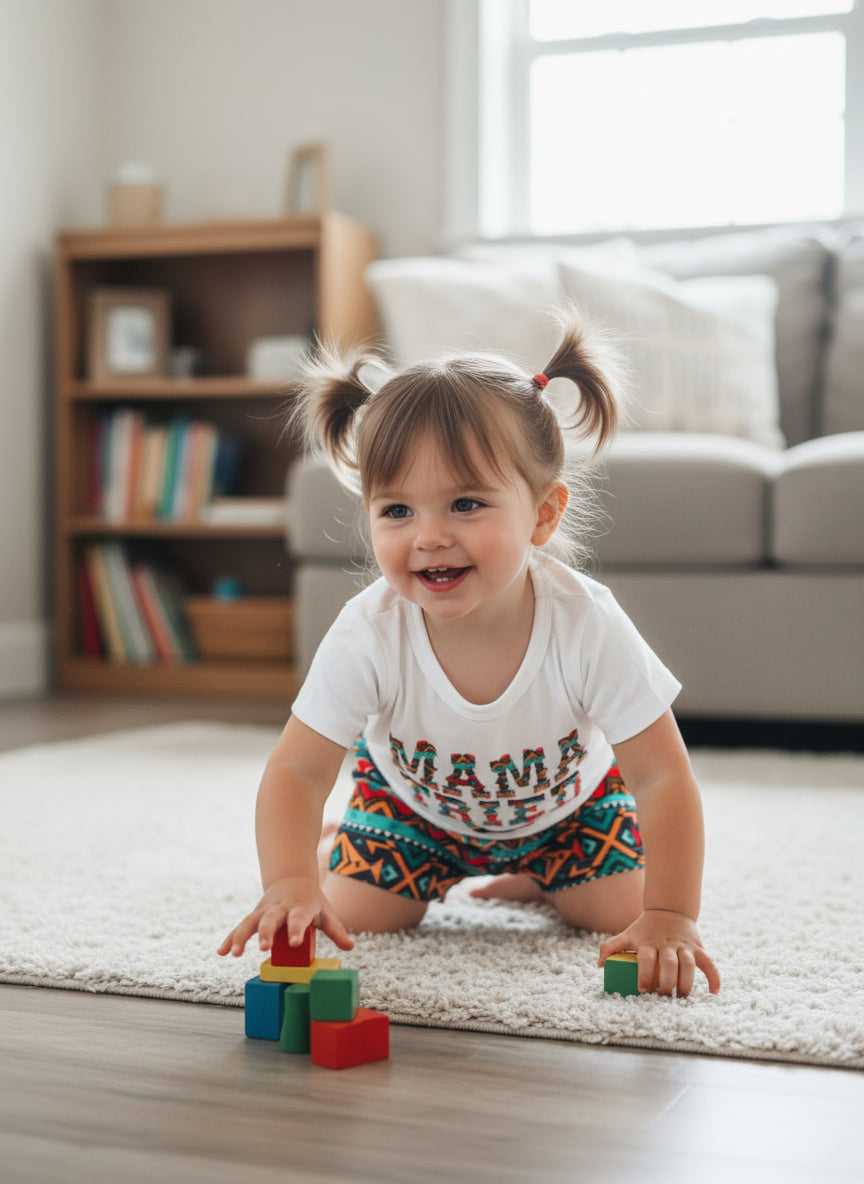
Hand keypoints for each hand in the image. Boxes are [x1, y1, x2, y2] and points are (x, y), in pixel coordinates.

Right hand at [217, 876, 354, 957]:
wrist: (292, 879)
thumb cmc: (311, 901)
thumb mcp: (325, 911)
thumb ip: (336, 929)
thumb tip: (350, 947)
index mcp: (300, 907)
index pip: (299, 919)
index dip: (297, 930)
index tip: (295, 943)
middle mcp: (280, 908)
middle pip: (271, 920)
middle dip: (266, 933)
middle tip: (263, 948)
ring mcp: (264, 911)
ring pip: (250, 922)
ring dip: (241, 937)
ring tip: (234, 954)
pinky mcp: (254, 916)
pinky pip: (240, 927)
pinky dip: (230, 939)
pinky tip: (222, 952)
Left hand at [598, 909, 720, 996]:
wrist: (669, 908)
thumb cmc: (645, 928)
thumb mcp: (628, 934)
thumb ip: (611, 947)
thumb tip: (598, 965)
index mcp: (648, 942)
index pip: (646, 958)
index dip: (644, 974)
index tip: (642, 990)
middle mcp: (667, 944)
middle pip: (669, 963)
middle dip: (666, 982)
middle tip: (662, 996)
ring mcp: (684, 946)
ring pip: (689, 964)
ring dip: (686, 982)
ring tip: (681, 997)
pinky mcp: (697, 948)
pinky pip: (709, 962)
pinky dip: (714, 977)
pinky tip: (713, 991)